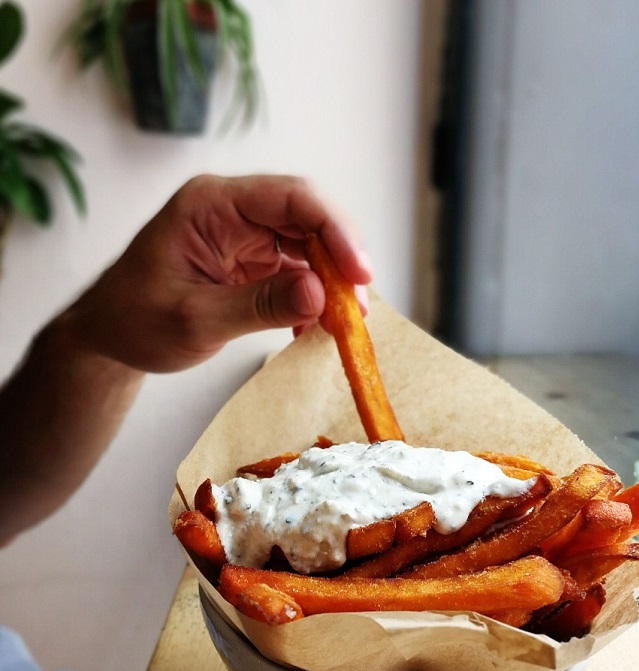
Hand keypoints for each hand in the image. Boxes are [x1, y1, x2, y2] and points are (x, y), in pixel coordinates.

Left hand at [62, 174, 371, 372]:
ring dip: (332, 281)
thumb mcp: (194, 318)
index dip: (335, 229)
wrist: (110, 336)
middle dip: (340, 259)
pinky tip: (316, 327)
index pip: (290, 197)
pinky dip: (312, 297)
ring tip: (346, 320)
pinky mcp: (250, 261)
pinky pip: (296, 271)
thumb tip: (321, 295)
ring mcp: (244, 235)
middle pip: (308, 217)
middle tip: (358, 305)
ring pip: (308, 245)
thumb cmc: (136, 320)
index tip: (359, 272)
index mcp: (211, 204)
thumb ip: (257, 305)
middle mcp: (233, 211)